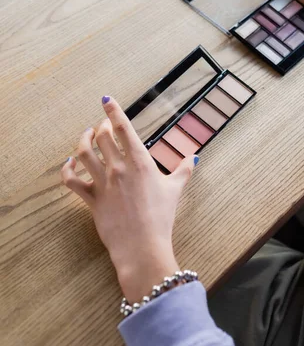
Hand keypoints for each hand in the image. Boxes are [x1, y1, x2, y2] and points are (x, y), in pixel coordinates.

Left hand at [61, 96, 196, 303]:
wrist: (143, 245)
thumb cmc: (162, 216)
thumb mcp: (175, 190)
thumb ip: (183, 170)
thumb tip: (194, 157)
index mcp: (140, 161)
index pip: (124, 128)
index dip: (113, 111)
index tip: (106, 99)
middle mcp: (119, 167)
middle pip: (102, 136)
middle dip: (101, 125)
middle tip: (103, 124)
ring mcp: (103, 183)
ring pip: (84, 152)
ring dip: (82, 140)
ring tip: (85, 136)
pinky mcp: (91, 199)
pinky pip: (72, 180)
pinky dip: (67, 169)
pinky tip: (69, 164)